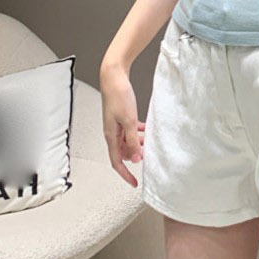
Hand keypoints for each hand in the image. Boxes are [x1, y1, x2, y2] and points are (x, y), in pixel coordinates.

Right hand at [100, 60, 143, 188]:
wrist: (113, 75)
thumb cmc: (118, 95)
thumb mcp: (129, 121)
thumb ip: (132, 141)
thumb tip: (135, 159)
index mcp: (110, 136)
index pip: (117, 162)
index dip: (125, 174)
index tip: (134, 183)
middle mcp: (112, 133)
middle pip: (123, 153)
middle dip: (135, 156)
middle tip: (148, 155)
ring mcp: (116, 125)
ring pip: (127, 142)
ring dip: (137, 144)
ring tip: (148, 141)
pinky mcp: (120, 117)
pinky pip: (129, 130)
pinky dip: (138, 133)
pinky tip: (145, 129)